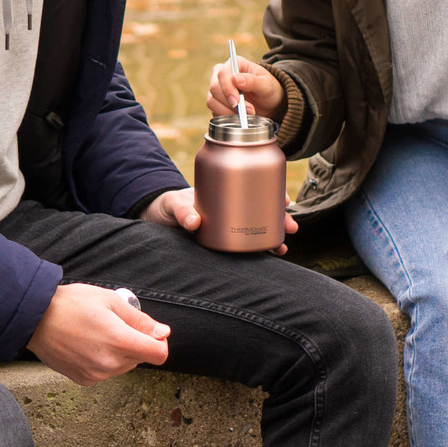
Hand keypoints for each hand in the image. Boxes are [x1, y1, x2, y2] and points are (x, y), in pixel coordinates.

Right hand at [28, 283, 169, 385]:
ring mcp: (96, 374)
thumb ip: (140, 320)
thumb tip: (163, 333)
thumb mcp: (110, 301)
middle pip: (141, 359)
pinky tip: (87, 344)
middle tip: (113, 324)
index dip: (159, 341)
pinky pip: (106, 372)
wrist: (35, 319)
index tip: (149, 332)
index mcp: (119, 341)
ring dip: (119, 352)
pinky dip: (103, 360)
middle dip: (135, 343)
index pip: (159, 354)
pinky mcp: (84, 379)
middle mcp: (109, 363)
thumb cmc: (71, 304)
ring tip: (97, 333)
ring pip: (124, 366)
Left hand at [141, 187, 298, 254]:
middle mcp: (229, 208)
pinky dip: (255, 251)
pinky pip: (242, 245)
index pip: (253, 187)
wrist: (156, 219)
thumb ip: (181, 211)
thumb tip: (194, 222)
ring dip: (271, 237)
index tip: (286, 200)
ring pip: (256, 229)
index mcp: (223, 192)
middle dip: (279, 218)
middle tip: (291, 227)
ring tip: (282, 247)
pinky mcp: (220, 242)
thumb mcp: (173, 204)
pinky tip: (265, 258)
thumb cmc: (167, 205)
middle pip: (261, 210)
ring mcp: (226, 226)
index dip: (272, 192)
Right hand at [206, 56, 284, 119]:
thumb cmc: (269, 90)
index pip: (223, 73)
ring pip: (212, 101)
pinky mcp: (216, 102)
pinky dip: (226, 116)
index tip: (237, 102)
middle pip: (215, 87)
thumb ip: (253, 81)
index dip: (228, 89)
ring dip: (228, 111)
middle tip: (249, 111)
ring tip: (247, 115)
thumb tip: (235, 78)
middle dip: (230, 103)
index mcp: (235, 63)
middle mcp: (223, 74)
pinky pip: (214, 110)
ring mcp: (218, 88)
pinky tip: (239, 117)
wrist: (269, 104)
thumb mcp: (267, 85)